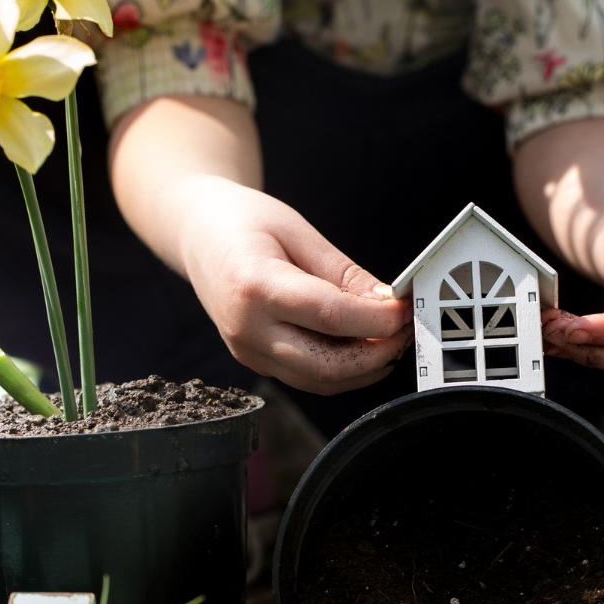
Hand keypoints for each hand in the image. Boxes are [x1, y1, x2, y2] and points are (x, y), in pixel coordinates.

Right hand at [177, 179, 411, 393]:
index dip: (378, 320)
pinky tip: (365, 347)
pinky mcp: (253, 359)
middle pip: (326, 365)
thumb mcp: (299, 232)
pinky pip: (306, 377)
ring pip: (318, 381)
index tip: (406, 309)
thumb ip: (344, 274)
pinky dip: (342, 371)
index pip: (330, 317)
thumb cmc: (245, 221)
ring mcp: (246, 351)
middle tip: (406, 332)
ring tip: (391, 341)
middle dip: (377, 354)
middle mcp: (246, 328)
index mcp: (254, 286)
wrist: (196, 233)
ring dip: (364, 370)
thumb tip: (388, 304)